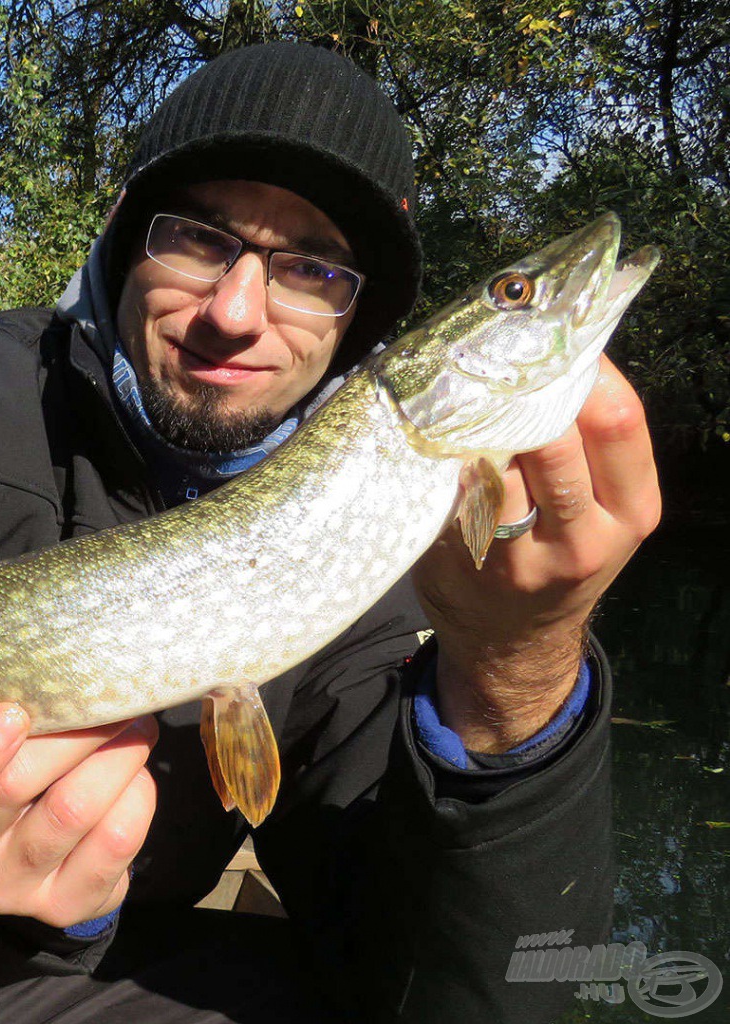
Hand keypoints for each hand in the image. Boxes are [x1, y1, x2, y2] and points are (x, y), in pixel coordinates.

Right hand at [0, 703, 157, 927]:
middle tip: (103, 696)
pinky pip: (114, 838)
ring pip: (73, 808)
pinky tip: (135, 773)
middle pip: (13, 787)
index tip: (11, 713)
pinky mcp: (67, 904)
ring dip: (114, 755)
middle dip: (69, 732)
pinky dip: (135, 793)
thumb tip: (58, 668)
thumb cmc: (5, 775)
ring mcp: (14, 888)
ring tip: (134, 724)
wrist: (34, 859)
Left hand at [413, 356, 660, 751]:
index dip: (586, 373)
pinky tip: (436, 433)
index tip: (556, 345)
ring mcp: (518, 557)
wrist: (513, 644)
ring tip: (464, 390)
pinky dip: (444, 459)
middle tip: (500, 360)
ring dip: (477, 424)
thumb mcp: (602, 513)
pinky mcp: (463, 563)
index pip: (619, 422)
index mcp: (632, 512)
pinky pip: (451, 496)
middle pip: (555, 440)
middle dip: (524, 395)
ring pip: (497, 468)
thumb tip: (555, 356)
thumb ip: (590, 451)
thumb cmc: (558, 556)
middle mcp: (582, 539)